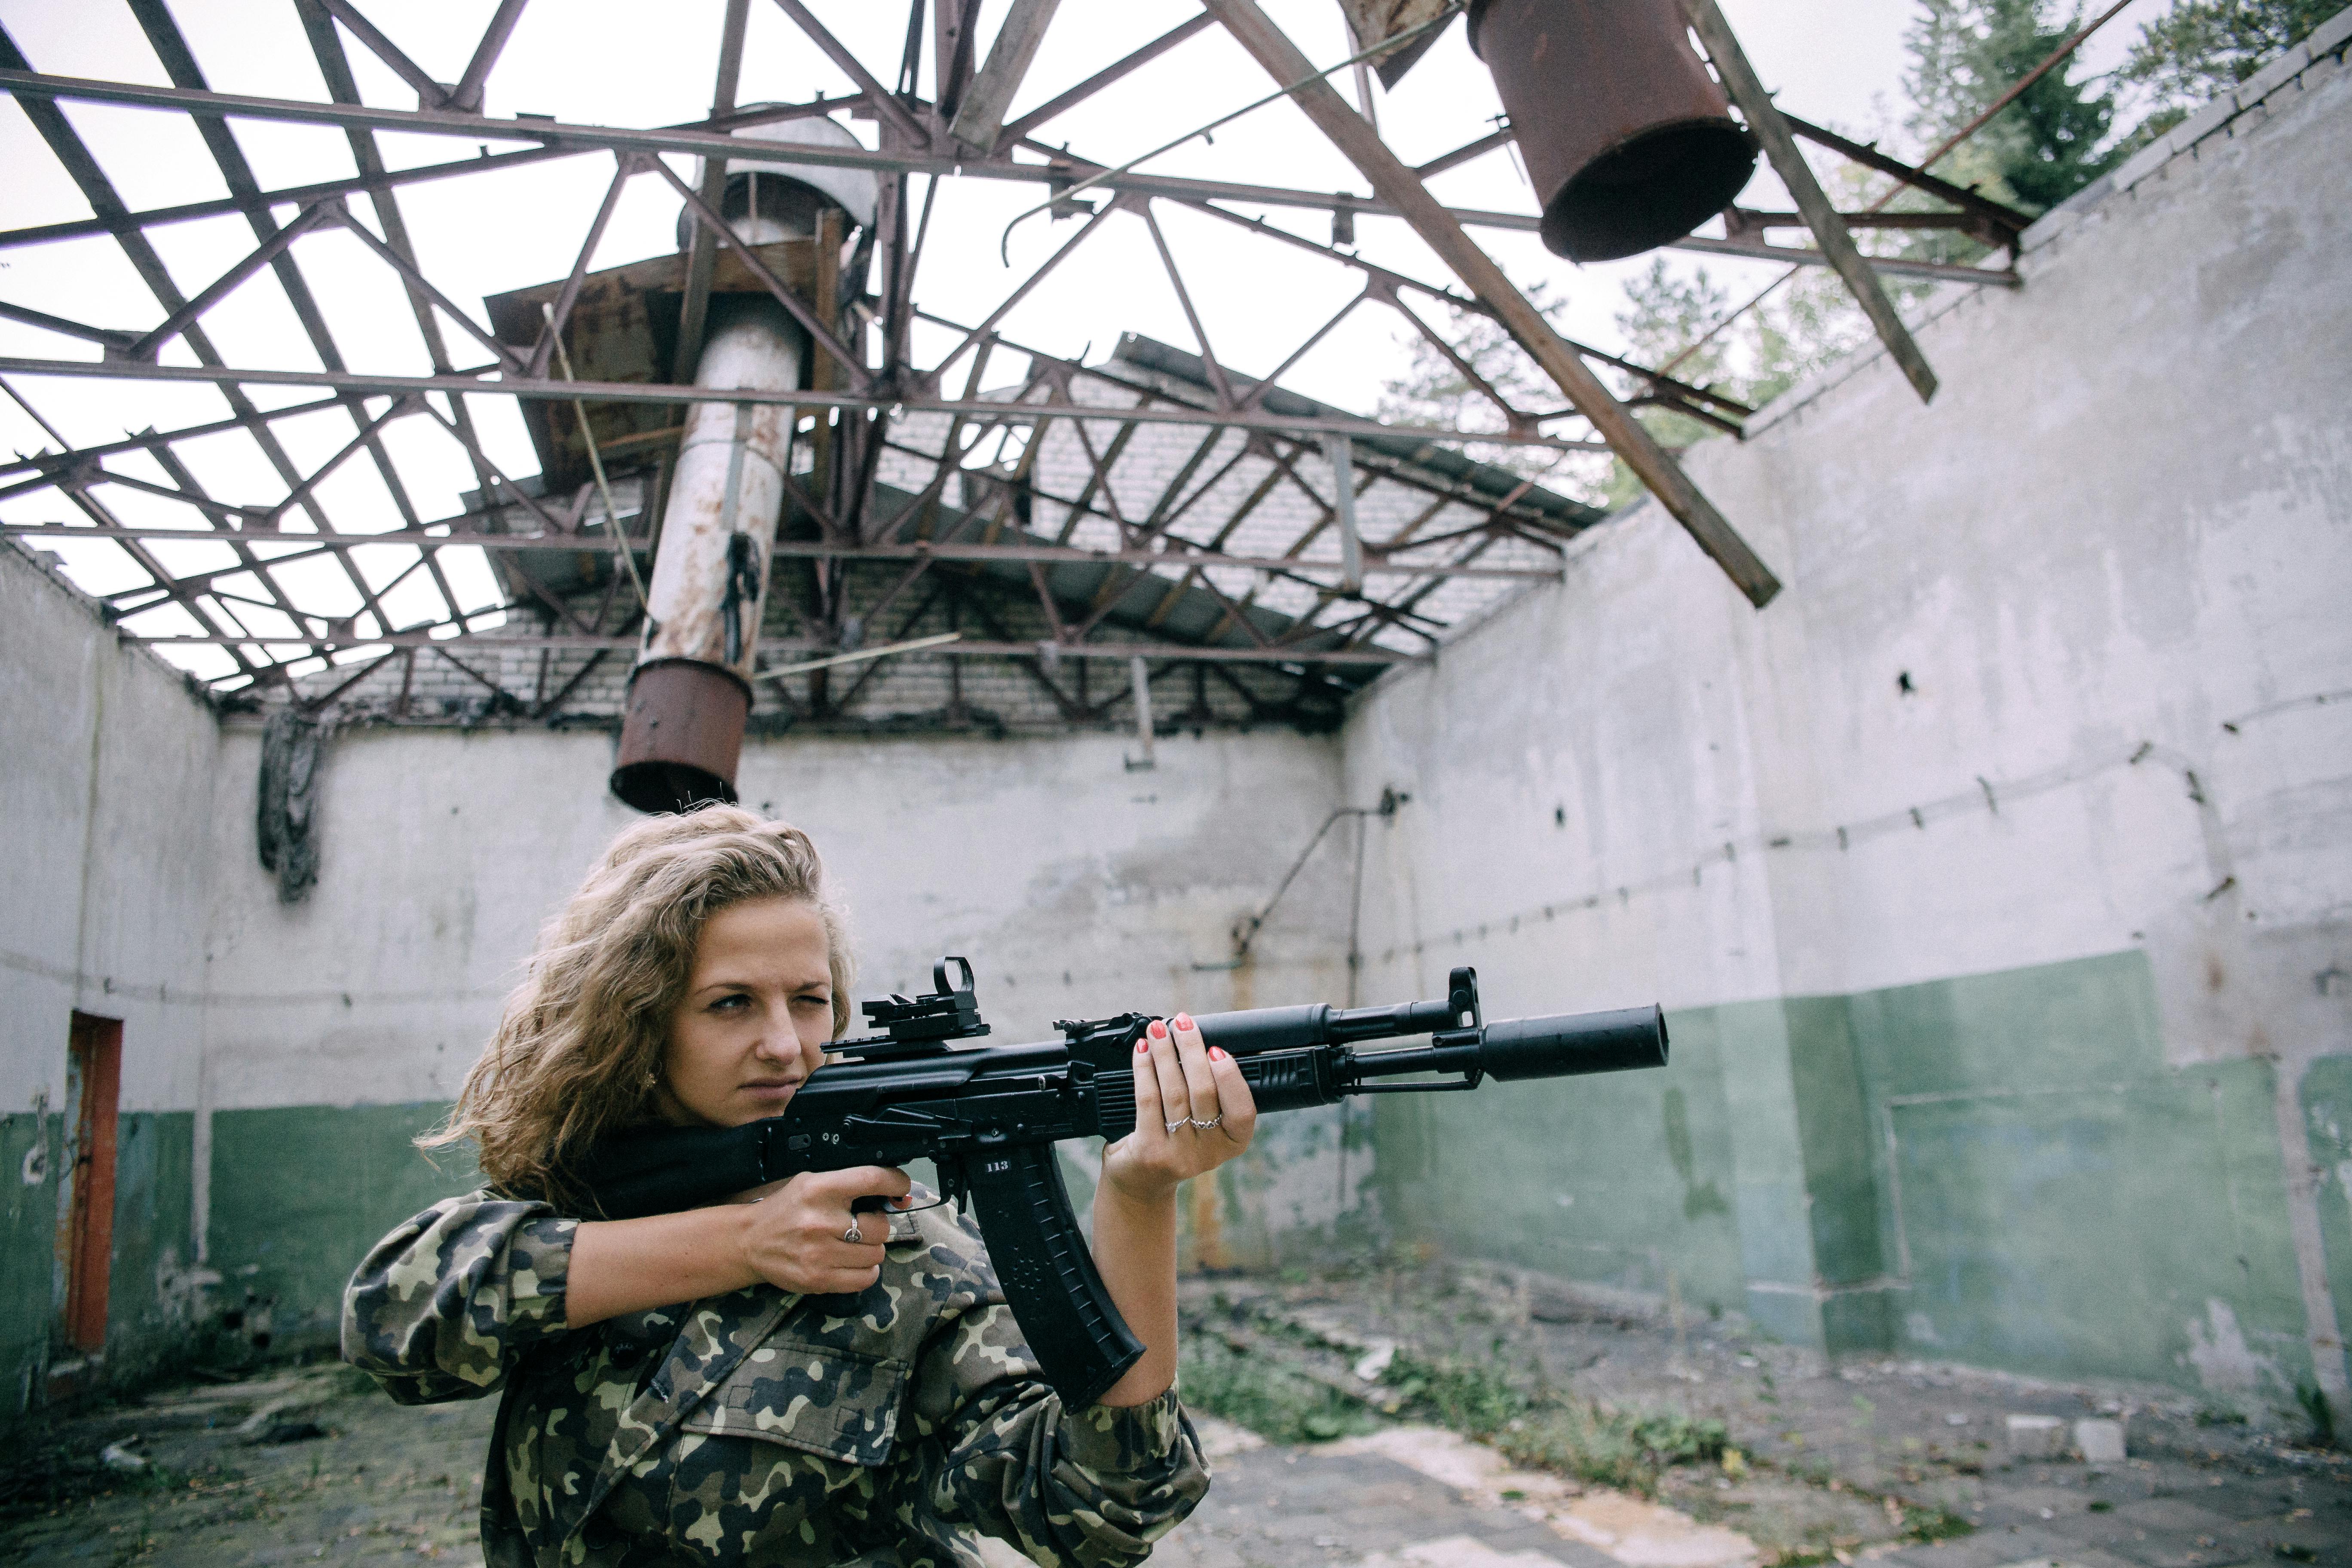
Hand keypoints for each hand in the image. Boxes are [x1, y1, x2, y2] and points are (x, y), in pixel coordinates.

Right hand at [733, 1165, 911, 1295]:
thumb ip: (851, 1184)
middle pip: (880, 1226)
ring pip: (876, 1254)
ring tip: (851, 1245)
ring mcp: (819, 1253)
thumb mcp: (812, 1182)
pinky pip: (865, 1278)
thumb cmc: (786, 1209)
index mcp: (819, 1189)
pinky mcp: (818, 1279)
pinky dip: (865, 1271)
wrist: (749, 1241)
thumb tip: (898, 1194)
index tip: (900, 1188)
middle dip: (877, 1226)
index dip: (896, 1183)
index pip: (872, 1179)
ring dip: (870, 1250)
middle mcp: (820, 1221)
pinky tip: (850, 1262)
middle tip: (861, 1225)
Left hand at [1101, 1013, 1257, 1204]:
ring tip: (1158, 1030)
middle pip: (1204, 1093)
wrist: (1141, 1181)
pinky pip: (1148, 1101)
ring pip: (1174, 1093)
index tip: (1217, 1048)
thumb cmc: (1175, 1142)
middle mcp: (1210, 1152)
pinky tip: (1142, 1052)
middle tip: (1183, 1023)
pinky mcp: (1151, 1152)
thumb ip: (1210, 1093)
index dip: (1231, 1078)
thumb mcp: (1204, 1126)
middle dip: (1192, 1051)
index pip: (1243, 1111)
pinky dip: (1144, 1070)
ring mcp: (1180, 1155)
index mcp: (1232, 1143)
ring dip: (1165, 1054)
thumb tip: (1200, 1041)